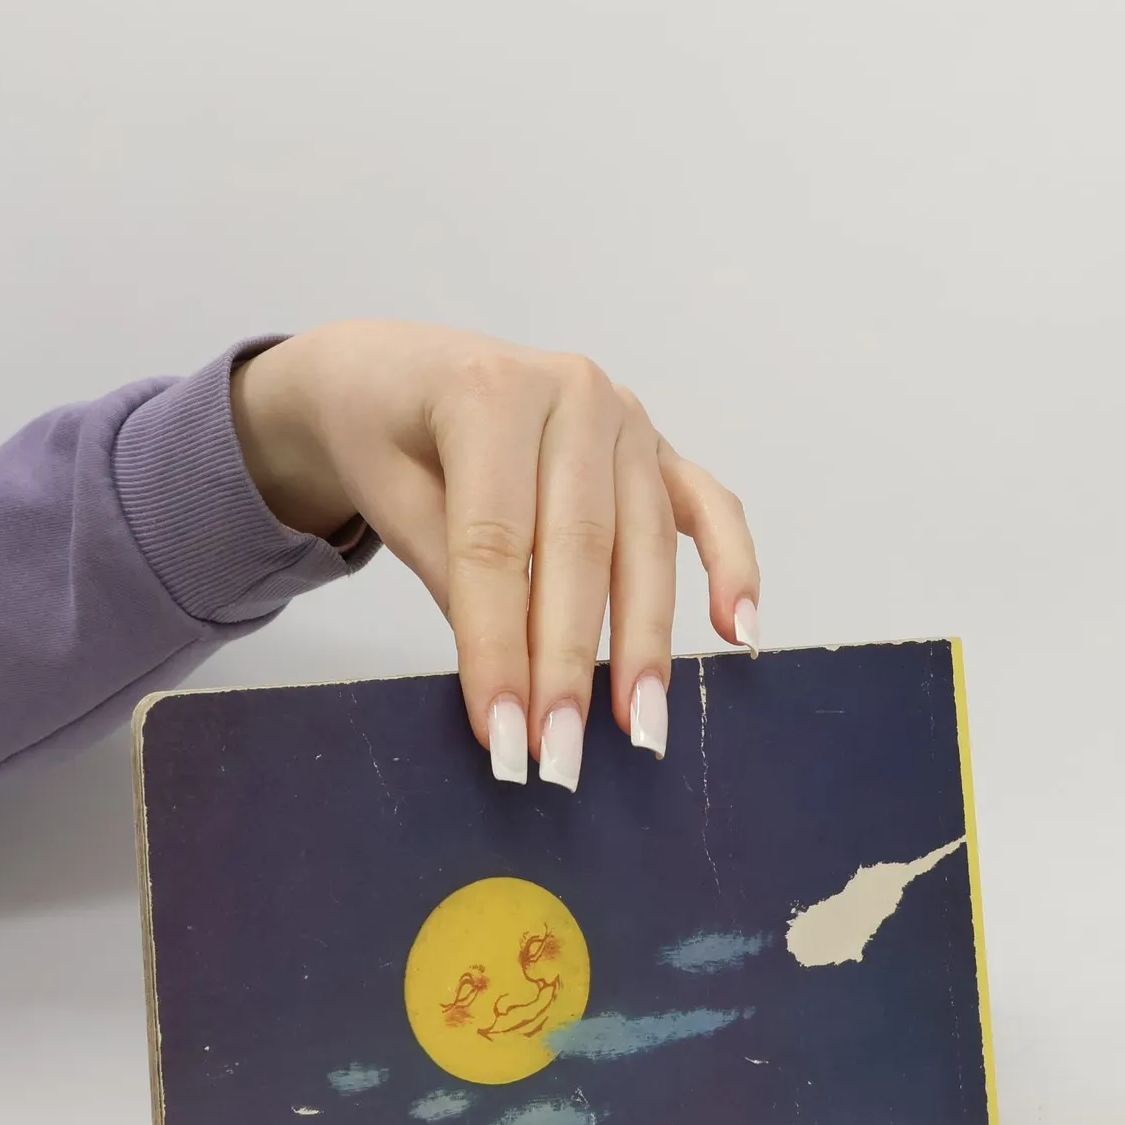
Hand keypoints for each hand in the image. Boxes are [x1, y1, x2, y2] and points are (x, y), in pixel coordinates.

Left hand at [229, 321, 759, 790]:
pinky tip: (738, 631)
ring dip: (644, 643)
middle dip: (571, 661)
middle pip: (578, 547)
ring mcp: (627, 417)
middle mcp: (574, 392)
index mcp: (491, 390)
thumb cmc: (386, 433)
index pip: (496, 540)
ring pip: (645, 542)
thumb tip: (509, 682)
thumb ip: (449, 571)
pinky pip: (708, 507)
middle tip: (563, 753)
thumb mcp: (385, 491)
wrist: (398, 370)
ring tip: (640, 727)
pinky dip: (732, 567)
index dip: (498, 643)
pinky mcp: (659, 446)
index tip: (502, 732)